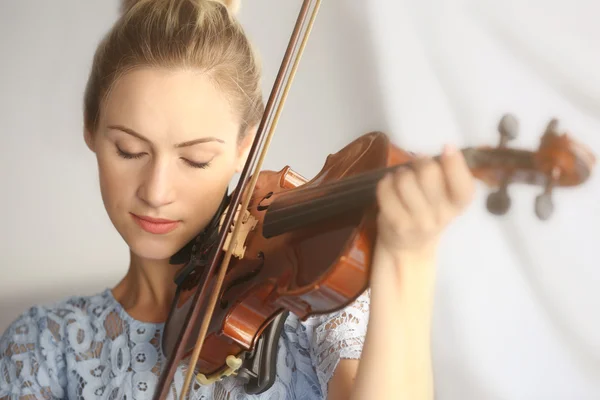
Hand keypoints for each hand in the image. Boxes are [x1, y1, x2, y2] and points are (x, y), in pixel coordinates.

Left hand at [375, 145, 474, 262]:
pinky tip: (389, 186)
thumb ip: (445, 176)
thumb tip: (442, 148)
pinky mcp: (397, 224)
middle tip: (416, 167)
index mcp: (458, 205)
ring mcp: (418, 222)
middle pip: (429, 173)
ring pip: (405, 180)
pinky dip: (385, 182)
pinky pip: (386, 190)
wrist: (409, 248)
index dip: (455, 163)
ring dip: (400, 173)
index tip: (447, 148)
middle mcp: (441, 215)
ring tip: (401, 179)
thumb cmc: (427, 213)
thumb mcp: (445, 198)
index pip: (463, 185)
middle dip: (419, 162)